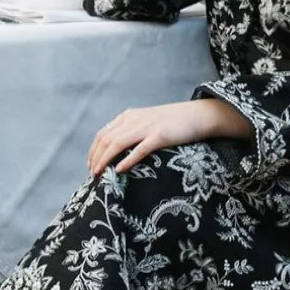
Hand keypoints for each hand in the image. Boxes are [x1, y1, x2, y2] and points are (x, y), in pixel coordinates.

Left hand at [87, 99, 250, 175]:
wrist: (198, 115)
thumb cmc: (173, 122)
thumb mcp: (148, 121)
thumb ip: (133, 130)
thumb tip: (118, 150)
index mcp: (129, 116)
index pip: (103, 133)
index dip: (93, 150)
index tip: (90, 164)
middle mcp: (134, 120)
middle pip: (106, 139)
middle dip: (95, 157)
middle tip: (92, 174)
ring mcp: (147, 127)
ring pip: (117, 143)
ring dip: (105, 160)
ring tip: (99, 174)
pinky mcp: (160, 136)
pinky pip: (139, 149)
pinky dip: (126, 160)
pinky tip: (119, 170)